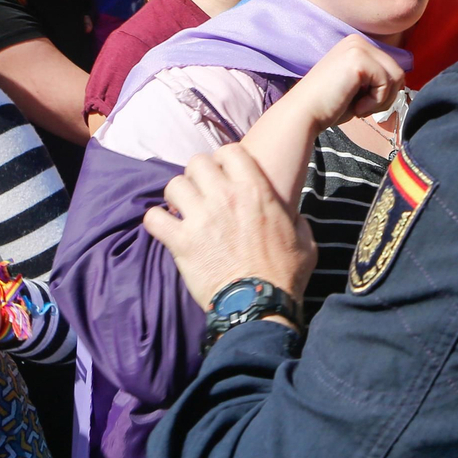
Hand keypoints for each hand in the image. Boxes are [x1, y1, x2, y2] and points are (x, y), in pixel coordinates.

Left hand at [143, 144, 316, 312]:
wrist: (261, 306)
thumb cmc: (285, 275)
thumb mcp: (303, 238)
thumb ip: (294, 218)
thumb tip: (291, 215)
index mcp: (255, 190)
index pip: (229, 151)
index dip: (224, 160)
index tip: (224, 175)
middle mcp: (225, 197)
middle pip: (197, 163)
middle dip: (197, 175)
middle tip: (201, 193)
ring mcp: (200, 218)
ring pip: (173, 185)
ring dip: (177, 197)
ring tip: (182, 210)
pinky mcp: (181, 242)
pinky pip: (154, 218)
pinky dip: (156, 221)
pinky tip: (165, 229)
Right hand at [285, 35, 406, 134]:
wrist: (304, 113)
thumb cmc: (329, 105)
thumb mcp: (359, 86)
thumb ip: (378, 77)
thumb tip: (403, 79)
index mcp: (356, 45)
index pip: (391, 67)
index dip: (383, 92)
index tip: (360, 101)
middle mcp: (358, 40)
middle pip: (398, 71)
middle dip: (385, 97)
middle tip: (361, 107)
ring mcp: (358, 47)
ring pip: (396, 77)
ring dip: (381, 100)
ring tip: (358, 106)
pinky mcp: (359, 60)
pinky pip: (386, 84)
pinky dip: (375, 103)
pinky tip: (355, 106)